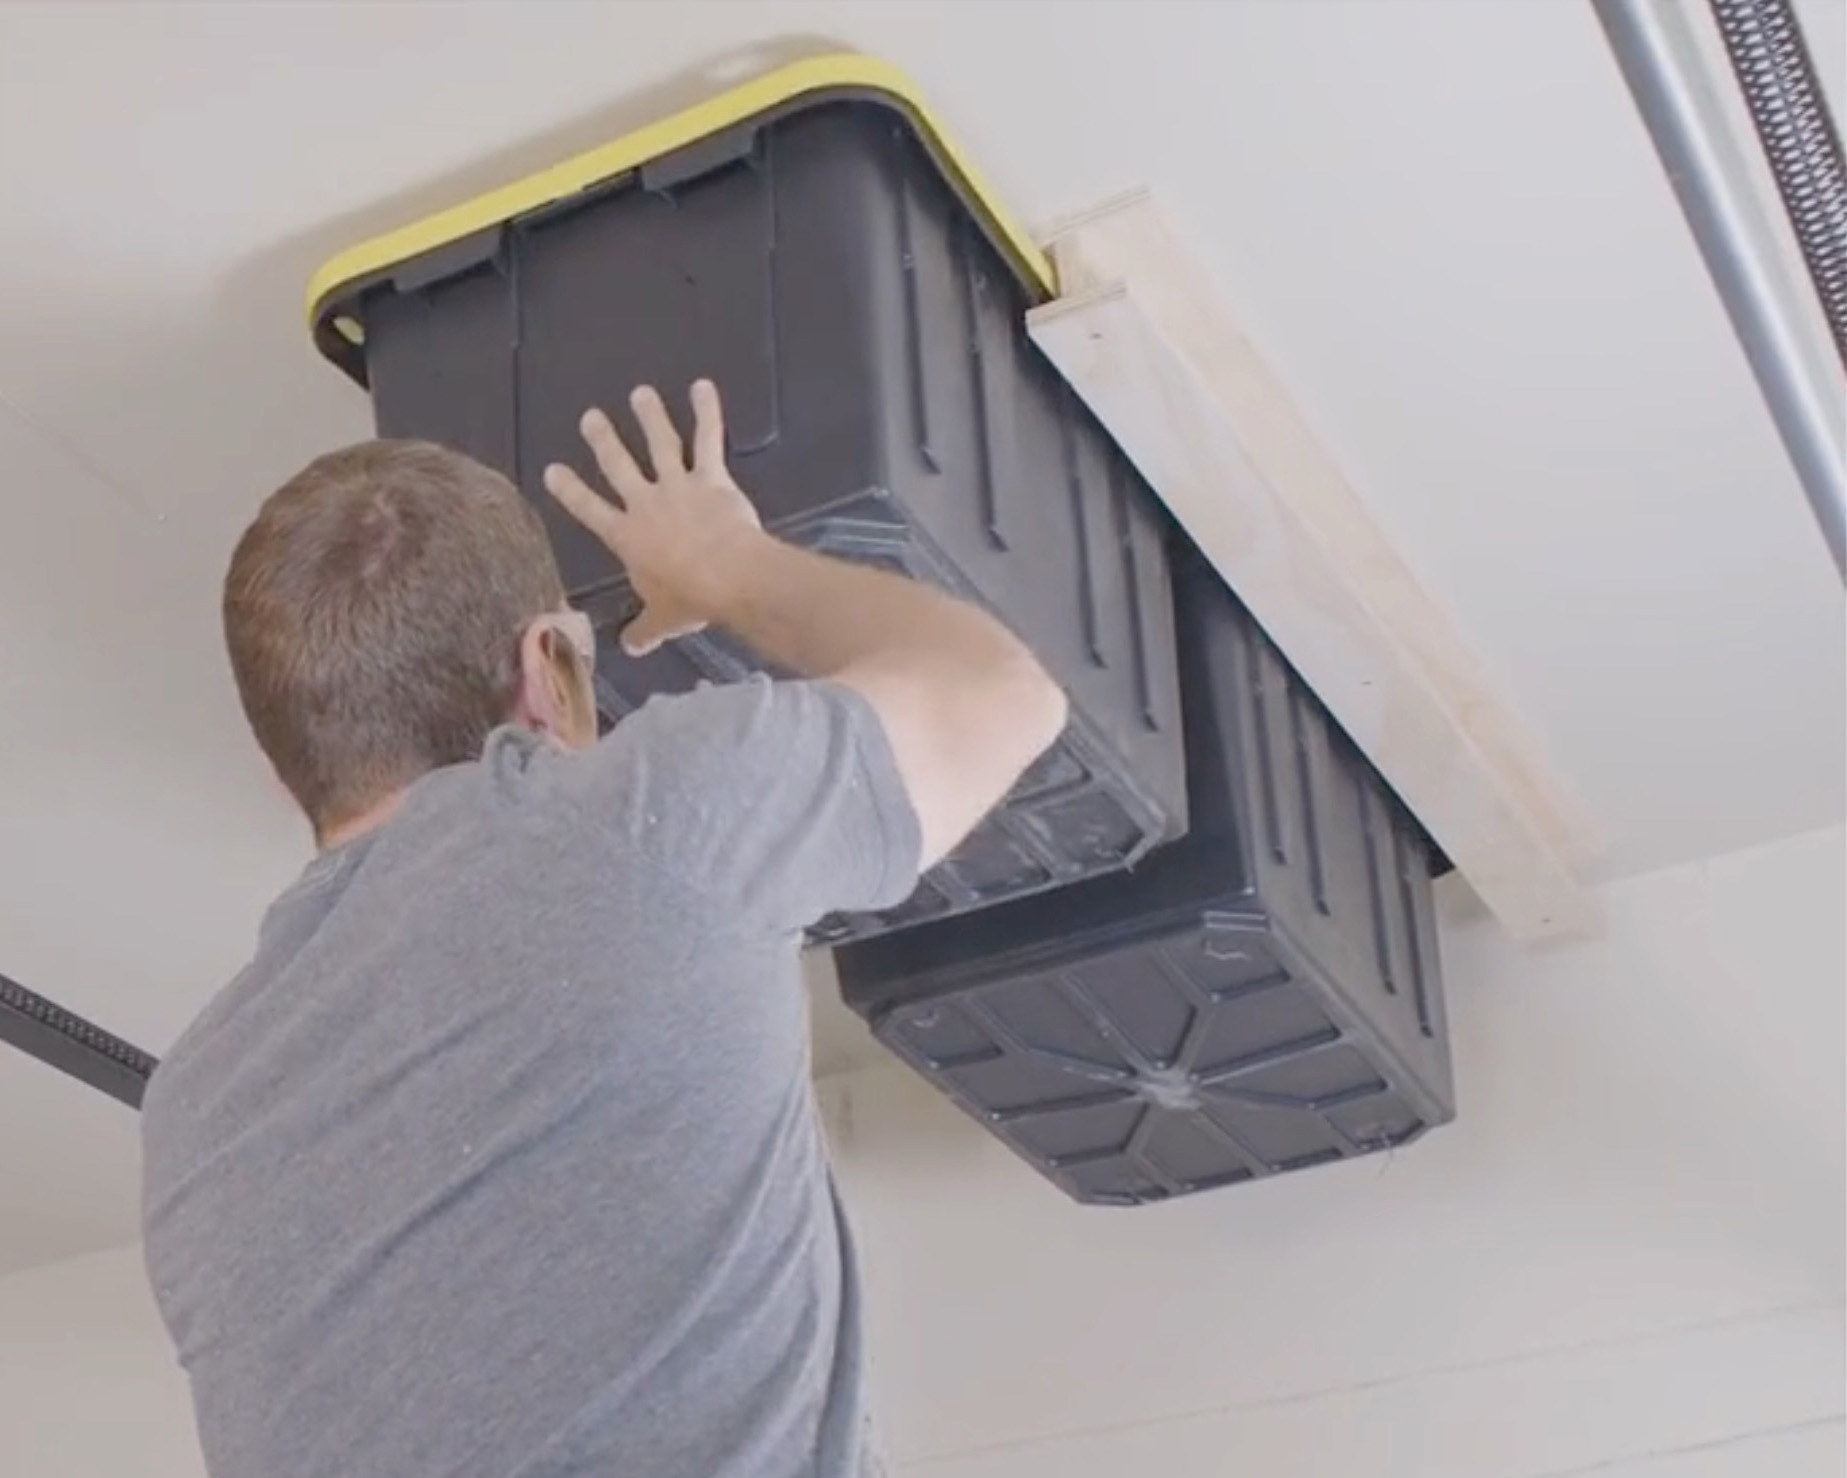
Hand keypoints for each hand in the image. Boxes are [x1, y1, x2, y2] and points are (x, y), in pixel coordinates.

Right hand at [543, 380, 763, 655]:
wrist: (728, 576)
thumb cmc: (691, 599)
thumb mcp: (662, 618)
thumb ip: (644, 629)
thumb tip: (630, 648)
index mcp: (626, 536)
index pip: (589, 509)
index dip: (570, 490)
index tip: (553, 470)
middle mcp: (645, 503)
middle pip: (618, 465)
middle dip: (603, 439)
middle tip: (591, 417)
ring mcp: (677, 485)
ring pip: (659, 443)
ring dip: (649, 416)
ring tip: (641, 393)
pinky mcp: (711, 477)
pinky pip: (708, 439)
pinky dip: (707, 412)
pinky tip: (703, 386)